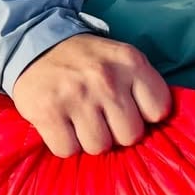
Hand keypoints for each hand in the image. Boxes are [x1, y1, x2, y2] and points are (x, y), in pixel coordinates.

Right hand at [12, 33, 171, 156]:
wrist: (35, 43)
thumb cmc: (86, 60)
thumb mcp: (121, 59)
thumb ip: (142, 86)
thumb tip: (158, 127)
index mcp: (131, 62)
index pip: (159, 110)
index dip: (145, 115)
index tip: (131, 109)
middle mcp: (106, 79)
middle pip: (130, 136)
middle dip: (117, 131)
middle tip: (102, 116)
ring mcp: (76, 96)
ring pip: (99, 147)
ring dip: (90, 139)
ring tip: (80, 120)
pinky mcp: (48, 112)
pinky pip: (68, 150)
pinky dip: (64, 143)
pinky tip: (62, 124)